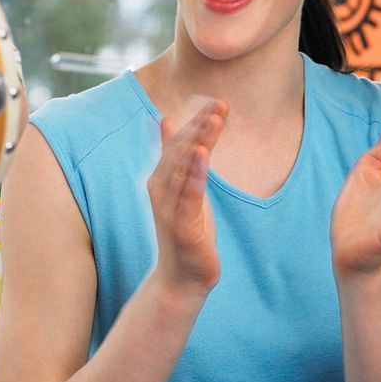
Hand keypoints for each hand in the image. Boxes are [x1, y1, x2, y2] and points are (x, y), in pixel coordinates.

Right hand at [143, 98, 225, 299]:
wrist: (182, 278)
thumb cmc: (186, 231)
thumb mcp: (184, 189)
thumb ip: (176, 157)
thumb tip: (167, 121)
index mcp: (162, 179)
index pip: (180, 144)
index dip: (197, 123)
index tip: (217, 104)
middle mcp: (160, 190)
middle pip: (181, 151)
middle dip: (200, 126)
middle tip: (220, 105)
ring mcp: (168, 208)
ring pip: (183, 168)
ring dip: (198, 142)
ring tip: (213, 120)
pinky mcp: (180, 225)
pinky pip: (188, 195)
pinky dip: (194, 173)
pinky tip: (203, 154)